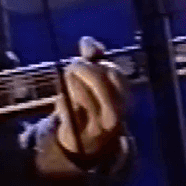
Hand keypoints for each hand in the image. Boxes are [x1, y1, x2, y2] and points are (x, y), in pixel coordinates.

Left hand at [51, 36, 128, 158]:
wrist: (88, 145)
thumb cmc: (94, 104)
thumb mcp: (99, 83)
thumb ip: (95, 59)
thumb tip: (87, 41)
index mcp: (124, 99)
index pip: (114, 73)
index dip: (97, 62)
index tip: (87, 58)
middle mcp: (114, 113)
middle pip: (96, 80)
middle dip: (80, 68)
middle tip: (72, 66)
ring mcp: (97, 125)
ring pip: (79, 92)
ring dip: (69, 83)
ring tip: (67, 83)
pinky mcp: (77, 133)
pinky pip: (65, 107)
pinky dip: (61, 99)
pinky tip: (62, 99)